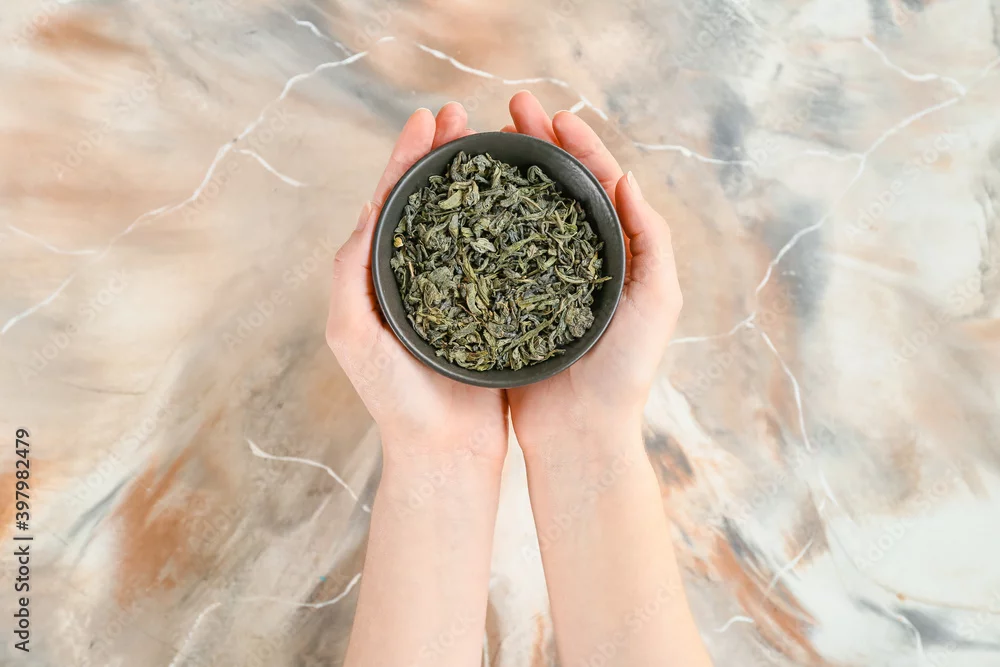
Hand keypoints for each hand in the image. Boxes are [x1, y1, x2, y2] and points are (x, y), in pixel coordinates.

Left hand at [326, 104, 507, 463]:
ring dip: (474, 179)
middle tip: (462, 115)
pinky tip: (522, 198)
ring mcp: (453, 290)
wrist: (444, 452)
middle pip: (428, 201)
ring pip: (463, 222)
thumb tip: (365, 212)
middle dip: (441, 154)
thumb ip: (351, 274)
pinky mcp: (487, 308)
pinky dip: (503, 221)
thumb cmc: (395, 400)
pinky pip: (494, 255)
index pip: (390, 201)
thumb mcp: (355, 334)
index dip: (407, 157)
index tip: (428, 118)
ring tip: (494, 142)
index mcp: (378, 275)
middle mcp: (415, 277)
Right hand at [502, 92, 682, 454]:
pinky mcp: (511, 303)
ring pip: (523, 214)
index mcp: (617, 251)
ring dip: (506, 176)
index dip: (575, 143)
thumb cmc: (625, 374)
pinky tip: (462, 203)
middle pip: (556, 188)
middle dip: (536, 145)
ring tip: (481, 144)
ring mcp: (542, 279)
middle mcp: (578, 259)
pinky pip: (496, 253)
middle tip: (507, 111)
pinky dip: (483, 223)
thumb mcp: (655, 302)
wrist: (581, 435)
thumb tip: (627, 178)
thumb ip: (651, 240)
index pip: (597, 182)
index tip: (546, 113)